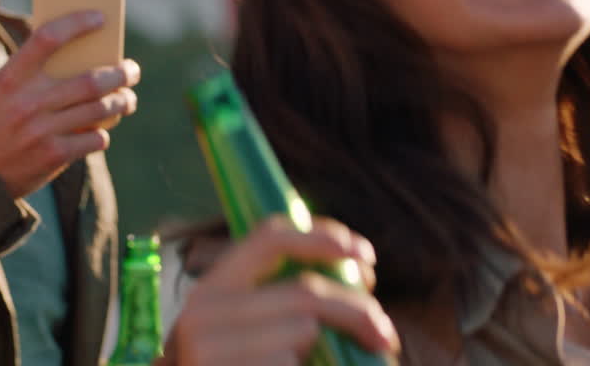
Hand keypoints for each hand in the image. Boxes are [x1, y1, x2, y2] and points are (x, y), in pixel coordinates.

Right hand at [0, 10, 140, 197]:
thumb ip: (30, 72)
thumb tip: (82, 54)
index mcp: (9, 79)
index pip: (47, 38)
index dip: (76, 24)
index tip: (99, 18)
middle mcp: (27, 103)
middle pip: (90, 80)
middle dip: (120, 74)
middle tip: (132, 70)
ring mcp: (41, 131)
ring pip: (100, 109)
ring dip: (122, 102)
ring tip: (127, 98)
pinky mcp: (53, 156)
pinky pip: (94, 139)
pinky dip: (103, 133)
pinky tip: (102, 130)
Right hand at [161, 215, 399, 365]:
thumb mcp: (241, 329)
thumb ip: (280, 299)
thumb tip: (358, 275)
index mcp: (212, 288)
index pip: (271, 236)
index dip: (324, 237)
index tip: (364, 255)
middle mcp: (203, 313)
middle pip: (305, 290)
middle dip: (357, 309)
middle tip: (385, 333)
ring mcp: (208, 350)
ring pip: (303, 330)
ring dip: (329, 349)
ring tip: (326, 363)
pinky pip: (291, 365)